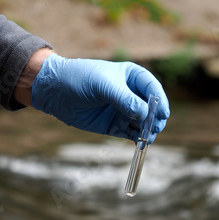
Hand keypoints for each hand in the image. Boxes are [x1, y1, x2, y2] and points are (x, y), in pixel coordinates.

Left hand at [30, 54, 169, 142]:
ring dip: (147, 130)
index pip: (152, 88)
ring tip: (146, 137)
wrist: (55, 92)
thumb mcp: (103, 85)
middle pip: (152, 108)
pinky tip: (139, 142)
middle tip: (155, 128)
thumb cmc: (79, 78)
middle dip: (155, 118)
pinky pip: (131, 133)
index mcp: (131, 77)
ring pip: (143, 122)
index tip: (162, 113)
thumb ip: (124, 99)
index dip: (160, 101)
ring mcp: (123, 110)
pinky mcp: (114, 125)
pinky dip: (137, 138)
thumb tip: (145, 113)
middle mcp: (130, 94)